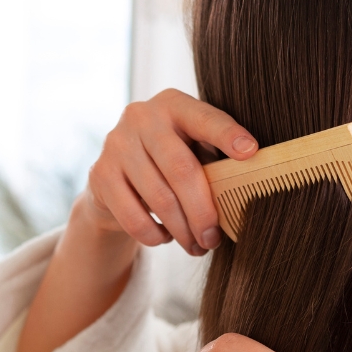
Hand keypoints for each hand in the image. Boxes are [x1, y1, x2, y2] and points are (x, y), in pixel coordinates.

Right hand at [85, 88, 257, 255]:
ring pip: (159, 198)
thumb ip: (214, 160)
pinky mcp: (100, 174)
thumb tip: (246, 189)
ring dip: (182, 230)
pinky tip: (166, 237)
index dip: (227, 134)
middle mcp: (142, 117)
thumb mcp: (193, 150)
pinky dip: (155, 235)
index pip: (204, 118)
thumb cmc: (168, 163)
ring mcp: (116, 144)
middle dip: (202, 211)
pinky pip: (133, 217)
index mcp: (173, 104)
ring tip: (196, 246)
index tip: (251, 152)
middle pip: (181, 169)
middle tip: (214, 239)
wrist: (115, 177)